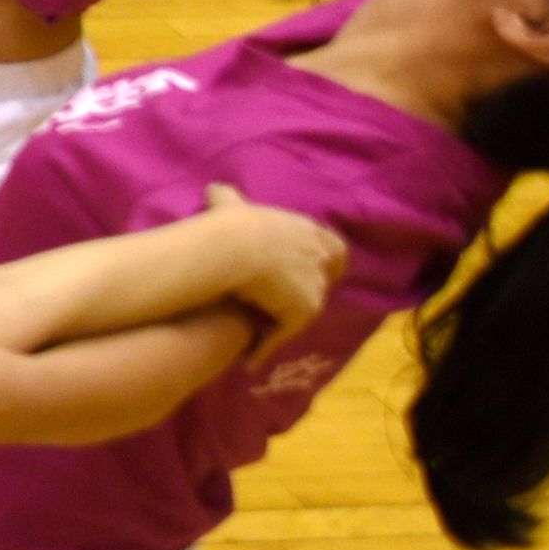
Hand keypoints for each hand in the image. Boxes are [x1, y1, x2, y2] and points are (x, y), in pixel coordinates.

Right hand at [196, 178, 343, 342]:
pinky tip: (250, 361)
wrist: (234, 248)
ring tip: (263, 328)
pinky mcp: (303, 312)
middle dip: (309, 289)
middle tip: (281, 300)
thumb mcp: (230, 202)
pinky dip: (267, 349)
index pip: (334, 249)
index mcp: (310, 232)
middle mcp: (321, 260)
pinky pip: (284, 335)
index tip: (308, 268)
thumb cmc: (233, 224)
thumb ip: (228, 196)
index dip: (324, 260)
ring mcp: (314, 289)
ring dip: (289, 319)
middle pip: (327, 279)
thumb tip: (214, 188)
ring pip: (307, 309)